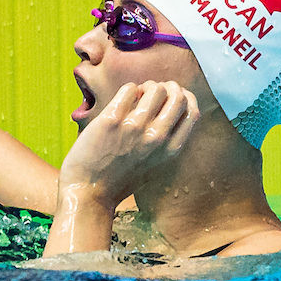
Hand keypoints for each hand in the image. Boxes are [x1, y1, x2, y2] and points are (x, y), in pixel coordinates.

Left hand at [58, 81, 199, 209]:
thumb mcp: (154, 166)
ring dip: (147, 86)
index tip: (175, 95)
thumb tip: (170, 111)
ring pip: (155, 89)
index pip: (192, 112)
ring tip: (137, 94)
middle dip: (168, 87)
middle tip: (154, 90)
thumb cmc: (119, 180)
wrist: (88, 193)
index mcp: (170, 151)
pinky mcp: (112, 120)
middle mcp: (157, 138)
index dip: (186, 98)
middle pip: (177, 97)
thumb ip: (166, 143)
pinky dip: (129, 89)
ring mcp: (135, 128)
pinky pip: (129, 90)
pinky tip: (122, 100)